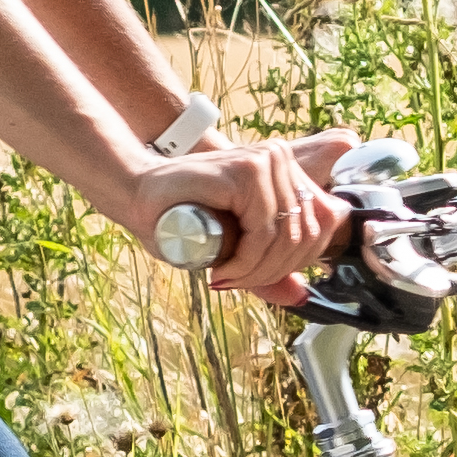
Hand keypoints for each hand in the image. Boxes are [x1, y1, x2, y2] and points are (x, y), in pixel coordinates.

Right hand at [145, 130, 359, 304]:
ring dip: (255, 271)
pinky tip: (222, 268)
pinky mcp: (247, 170)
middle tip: (235, 282)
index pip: (318, 229)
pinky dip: (246, 261)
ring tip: (226, 277)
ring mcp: (266, 160)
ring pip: (285, 237)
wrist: (138, 195)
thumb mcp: (235, 248)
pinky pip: (263, 232)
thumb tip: (301, 296)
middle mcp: (282, 159)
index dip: (290, 266)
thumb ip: (268, 266)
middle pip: (304, 235)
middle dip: (271, 273)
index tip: (253, 278)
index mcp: (288, 172)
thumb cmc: (181, 220)